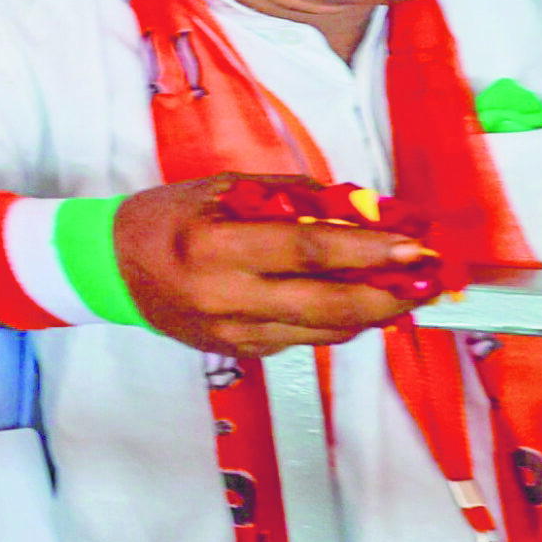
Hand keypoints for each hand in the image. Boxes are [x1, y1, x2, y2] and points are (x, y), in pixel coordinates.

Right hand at [109, 176, 427, 357]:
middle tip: (428, 279)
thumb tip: (355, 208)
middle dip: (389, 294)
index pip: (309, 251)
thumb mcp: (222, 188)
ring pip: (325, 331)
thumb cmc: (166, 218)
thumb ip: (290, 197)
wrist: (112, 270)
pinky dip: (338, 321)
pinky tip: (360, 303)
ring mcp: (236, 333)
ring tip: (407, 289)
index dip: (369, 251)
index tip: (413, 246)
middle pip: (329, 305)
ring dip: (373, 312)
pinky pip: (305, 339)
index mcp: (218, 245)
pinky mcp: (242, 352)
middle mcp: (229, 297)